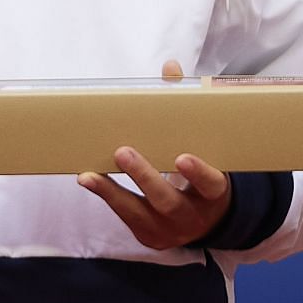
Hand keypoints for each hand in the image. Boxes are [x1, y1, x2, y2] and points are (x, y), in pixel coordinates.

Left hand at [76, 59, 233, 248]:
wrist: (208, 219)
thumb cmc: (202, 171)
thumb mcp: (202, 145)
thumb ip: (186, 107)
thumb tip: (170, 67)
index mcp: (214, 192)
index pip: (211, 183)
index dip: (199, 173)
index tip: (182, 158)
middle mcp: (194, 216)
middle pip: (167, 200)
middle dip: (144, 177)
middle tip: (122, 152)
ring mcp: (170, 230)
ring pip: (139, 213)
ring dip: (112, 192)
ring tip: (88, 175)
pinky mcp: (149, 236)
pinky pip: (125, 217)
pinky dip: (107, 198)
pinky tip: (88, 180)